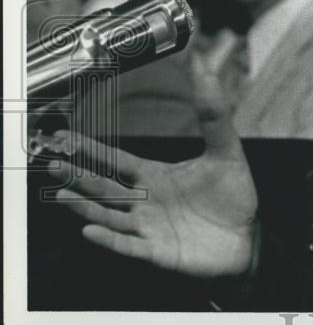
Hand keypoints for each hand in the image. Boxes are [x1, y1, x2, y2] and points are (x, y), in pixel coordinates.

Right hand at [47, 57, 256, 276]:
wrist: (247, 237)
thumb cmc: (232, 196)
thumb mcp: (225, 151)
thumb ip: (214, 115)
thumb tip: (207, 72)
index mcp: (155, 176)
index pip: (116, 160)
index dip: (90, 150)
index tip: (64, 139)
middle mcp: (145, 201)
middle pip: (104, 187)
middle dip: (78, 176)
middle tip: (52, 164)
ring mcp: (148, 227)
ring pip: (108, 216)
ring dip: (84, 207)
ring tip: (61, 195)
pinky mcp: (157, 251)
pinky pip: (127, 246)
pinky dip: (109, 239)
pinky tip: (90, 230)